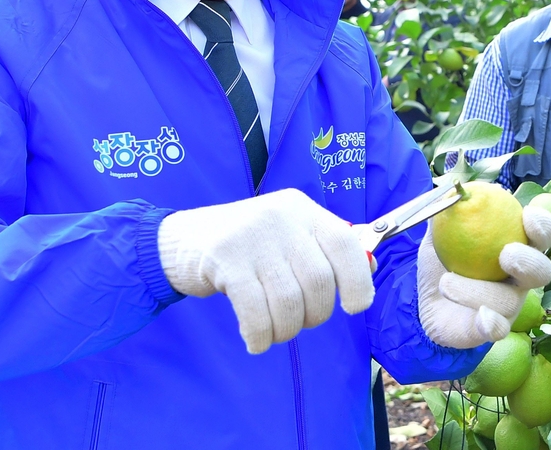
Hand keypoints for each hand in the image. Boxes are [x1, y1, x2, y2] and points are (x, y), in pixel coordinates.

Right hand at [157, 188, 373, 353]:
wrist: (181, 239)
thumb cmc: (248, 244)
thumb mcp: (289, 235)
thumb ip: (326, 250)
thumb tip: (369, 269)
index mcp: (304, 210)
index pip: (345, 244)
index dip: (357, 280)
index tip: (355, 307)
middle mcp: (281, 217)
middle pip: (318, 280)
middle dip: (314, 315)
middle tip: (299, 322)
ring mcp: (252, 237)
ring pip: (288, 300)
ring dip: (285, 330)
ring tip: (274, 332)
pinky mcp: (224, 259)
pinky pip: (255, 311)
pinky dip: (260, 335)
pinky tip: (256, 341)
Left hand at [417, 205, 550, 348]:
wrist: (423, 298)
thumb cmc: (443, 258)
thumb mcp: (441, 229)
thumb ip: (450, 209)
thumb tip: (456, 185)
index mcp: (516, 246)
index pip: (542, 234)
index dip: (543, 225)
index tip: (528, 216)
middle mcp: (519, 277)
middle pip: (542, 272)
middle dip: (530, 261)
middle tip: (506, 254)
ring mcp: (508, 306)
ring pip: (510, 302)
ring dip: (477, 290)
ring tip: (446, 281)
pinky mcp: (490, 330)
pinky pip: (498, 330)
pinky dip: (491, 323)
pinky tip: (480, 316)